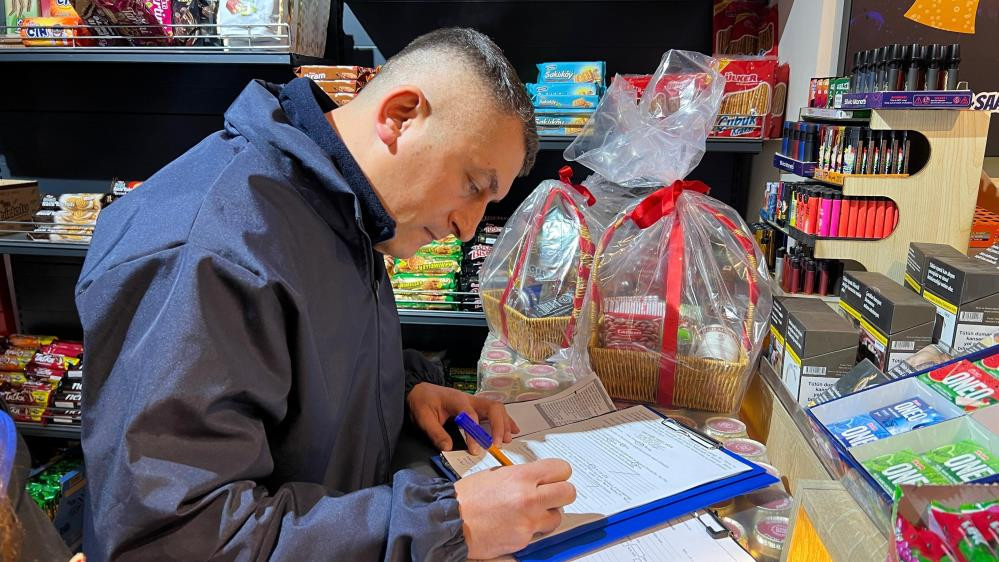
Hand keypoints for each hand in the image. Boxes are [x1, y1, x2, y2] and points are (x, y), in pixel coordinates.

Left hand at [406, 383, 519, 453]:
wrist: (420, 391)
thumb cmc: (422, 403)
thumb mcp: (423, 418)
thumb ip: (435, 432)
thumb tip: (448, 448)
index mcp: (457, 400)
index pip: (470, 416)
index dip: (474, 433)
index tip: (475, 450)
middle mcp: (470, 399)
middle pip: (492, 407)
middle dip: (498, 426)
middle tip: (497, 445)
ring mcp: (475, 402)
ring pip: (497, 409)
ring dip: (504, 424)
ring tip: (506, 441)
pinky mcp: (477, 407)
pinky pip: (495, 412)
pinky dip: (506, 421)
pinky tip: (513, 431)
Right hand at [455, 459, 575, 558]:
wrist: (451, 522)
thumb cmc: (467, 498)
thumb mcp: (495, 474)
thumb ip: (520, 475)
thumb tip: (536, 478)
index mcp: (521, 476)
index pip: (561, 469)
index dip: (559, 474)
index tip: (555, 477)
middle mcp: (528, 497)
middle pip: (568, 492)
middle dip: (561, 494)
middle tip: (550, 496)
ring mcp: (528, 521)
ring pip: (557, 516)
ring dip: (547, 515)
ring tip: (529, 513)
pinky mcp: (523, 539)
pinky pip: (538, 533)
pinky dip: (530, 530)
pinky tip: (514, 525)